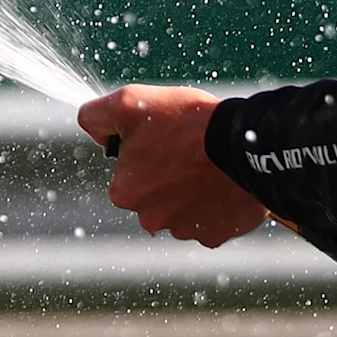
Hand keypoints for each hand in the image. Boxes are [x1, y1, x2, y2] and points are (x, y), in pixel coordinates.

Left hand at [80, 83, 271, 247]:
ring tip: (208, 164)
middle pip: (154, 192)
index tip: (165, 137)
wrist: (245, 143)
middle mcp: (150, 219)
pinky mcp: (216, 235)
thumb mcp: (129, 101)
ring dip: (192, 188)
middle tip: (188, 149)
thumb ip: (96, 115)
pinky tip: (223, 181)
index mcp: (124, 192)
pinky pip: (211, 218)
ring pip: (182, 206)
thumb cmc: (186, 122)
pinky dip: (216, 202)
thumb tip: (91, 128)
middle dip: (167, 172)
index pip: (127, 171)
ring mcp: (186, 230)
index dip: (145, 149)